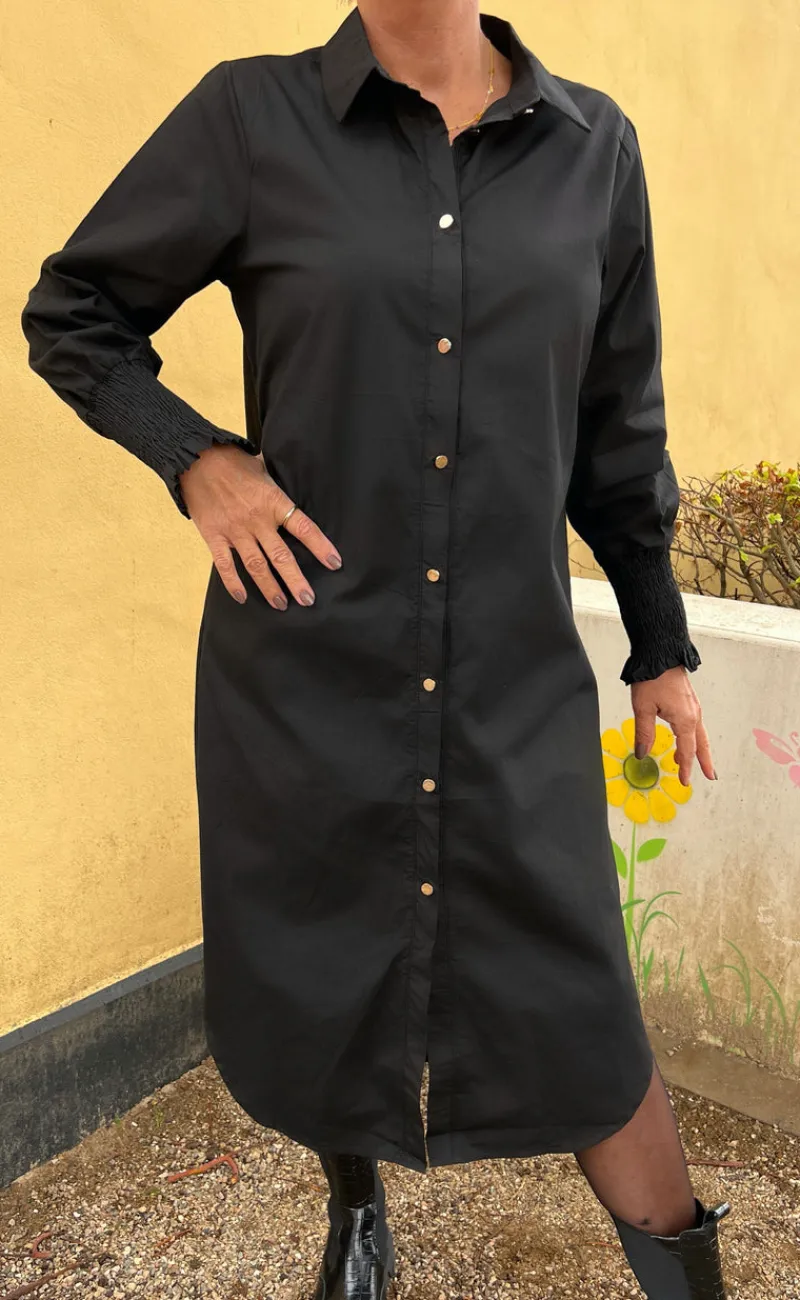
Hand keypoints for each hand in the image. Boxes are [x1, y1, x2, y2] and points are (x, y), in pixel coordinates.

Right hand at [179, 442, 341, 607]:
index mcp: (273, 502)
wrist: (196, 458)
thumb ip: (276, 487)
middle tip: (307, 599)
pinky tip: (242, 597)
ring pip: (256, 566)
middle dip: (295, 580)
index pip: (303, 527)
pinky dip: (233, 583)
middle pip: (281, 556)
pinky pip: (225, 565)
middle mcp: (257, 520)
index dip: (320, 546)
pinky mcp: (214, 536)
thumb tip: (293, 485)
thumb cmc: (232, 461)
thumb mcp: (263, 468)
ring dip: (270, 587)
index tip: (334, 563)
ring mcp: (235, 530)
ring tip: (281, 604)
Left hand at [631, 666, 716, 785]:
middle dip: (704, 762)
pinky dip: (692, 736)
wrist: (660, 654)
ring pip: (699, 734)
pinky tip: (684, 738)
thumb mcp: (643, 708)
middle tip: (709, 776)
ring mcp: (693, 707)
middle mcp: (693, 715)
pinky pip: (694, 724)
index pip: (686, 751)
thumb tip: (642, 753)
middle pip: (701, 745)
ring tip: (692, 761)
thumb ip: (644, 733)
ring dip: (697, 749)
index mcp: (685, 720)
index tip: (684, 781)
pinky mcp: (688, 701)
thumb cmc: (653, 677)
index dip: (685, 768)